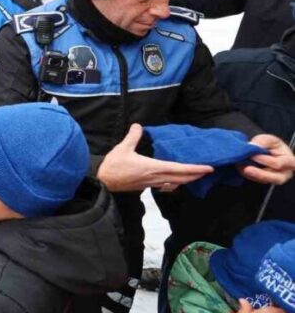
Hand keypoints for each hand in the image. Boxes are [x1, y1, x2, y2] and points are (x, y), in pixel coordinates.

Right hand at [97, 124, 212, 192]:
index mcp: (153, 167)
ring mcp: (152, 183)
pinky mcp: (146, 186)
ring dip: (187, 180)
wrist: (104, 183)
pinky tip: (174, 183)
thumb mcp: (122, 148)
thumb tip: (138, 126)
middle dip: (196, 175)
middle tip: (207, 172)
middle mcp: (156, 177)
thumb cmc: (113, 167)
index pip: (180, 169)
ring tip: (194, 176)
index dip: (196, 169)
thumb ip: (132, 137)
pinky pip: (166, 186)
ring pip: (175, 183)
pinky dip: (174, 184)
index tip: (208, 168)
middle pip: (182, 178)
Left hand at [243, 134, 294, 185]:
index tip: (254, 156)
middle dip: (260, 174)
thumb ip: (263, 142)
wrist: (261, 149)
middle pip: (275, 178)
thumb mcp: (268, 139)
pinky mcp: (263, 180)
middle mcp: (285, 173)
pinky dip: (248, 174)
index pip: (280, 164)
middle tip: (247, 169)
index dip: (266, 160)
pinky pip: (255, 180)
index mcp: (289, 161)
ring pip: (264, 180)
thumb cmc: (269, 145)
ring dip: (252, 174)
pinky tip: (242, 167)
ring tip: (242, 167)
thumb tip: (254, 146)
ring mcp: (274, 178)